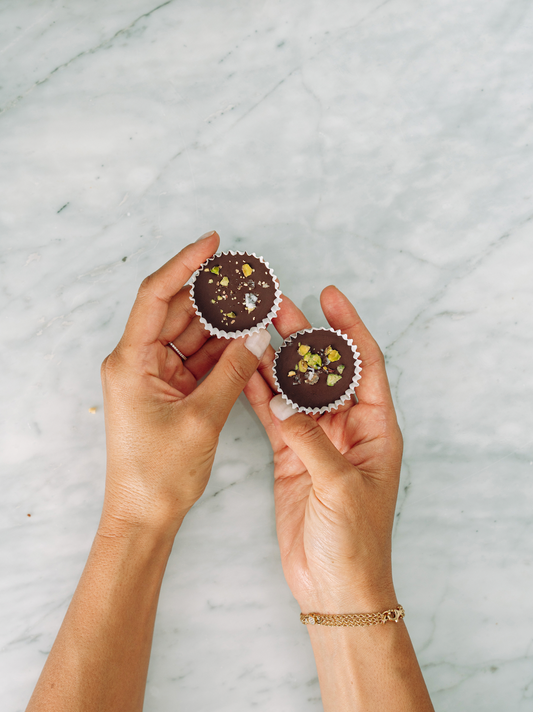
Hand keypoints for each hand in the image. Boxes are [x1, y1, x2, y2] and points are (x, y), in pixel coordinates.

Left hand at [100, 232, 270, 533]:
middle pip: (178, 311)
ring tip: (258, 305)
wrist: (145, 517)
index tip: (213, 242)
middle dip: (214, 294)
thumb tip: (258, 334)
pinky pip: (200, 360)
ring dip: (223, 323)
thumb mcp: (202, 418)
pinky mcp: (172, 392)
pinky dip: (223, 351)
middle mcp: (139, 361)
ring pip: (192, 335)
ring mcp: (156, 376)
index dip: (184, 264)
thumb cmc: (159, 474)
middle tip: (250, 279)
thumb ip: (232, 371)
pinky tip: (249, 339)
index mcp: (131, 360)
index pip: (156, 295)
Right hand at [245, 286, 401, 612]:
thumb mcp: (339, 484)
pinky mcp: (291, 455)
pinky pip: (273, 415)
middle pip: (324, 370)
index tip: (329, 296)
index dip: (349, 328)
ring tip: (252, 327)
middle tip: (277, 305)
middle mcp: (347, 427)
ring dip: (275, 359)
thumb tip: (284, 403)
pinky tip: (242, 370)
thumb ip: (311, 440)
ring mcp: (316, 439)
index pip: (366, 364)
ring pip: (294, 388)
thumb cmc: (354, 540)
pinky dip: (258, 393)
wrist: (334, 584)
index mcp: (376, 428)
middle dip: (303, 336)